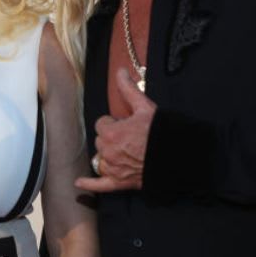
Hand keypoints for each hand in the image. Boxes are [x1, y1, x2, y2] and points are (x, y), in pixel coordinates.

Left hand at [75, 68, 154, 192]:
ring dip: (107, 155)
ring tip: (122, 152)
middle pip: (100, 142)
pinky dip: (89, 184)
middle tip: (129, 137)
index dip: (114, 123)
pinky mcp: (119, 182)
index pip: (102, 124)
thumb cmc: (161, 133)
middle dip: (111, 138)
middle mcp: (108, 152)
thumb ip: (128, 90)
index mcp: (111, 133)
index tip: (125, 124)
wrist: (176, 157)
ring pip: (100, 159)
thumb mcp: (145, 107)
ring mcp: (113, 169)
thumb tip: (120, 72)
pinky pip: (99, 184)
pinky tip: (79, 183)